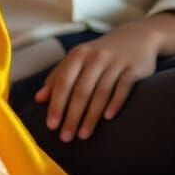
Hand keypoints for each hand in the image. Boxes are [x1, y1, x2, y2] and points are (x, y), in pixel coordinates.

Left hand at [35, 22, 160, 141]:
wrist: (136, 37)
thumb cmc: (99, 54)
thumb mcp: (78, 59)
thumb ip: (58, 76)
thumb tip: (39, 98)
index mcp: (78, 55)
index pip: (63, 82)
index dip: (56, 104)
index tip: (51, 125)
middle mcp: (95, 57)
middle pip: (81, 91)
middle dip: (72, 116)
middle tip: (65, 137)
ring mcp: (115, 62)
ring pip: (100, 93)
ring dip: (91, 116)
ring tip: (83, 135)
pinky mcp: (133, 69)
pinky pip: (123, 89)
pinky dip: (115, 103)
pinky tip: (108, 119)